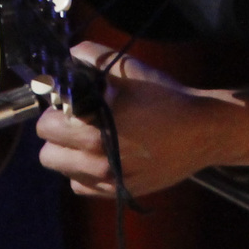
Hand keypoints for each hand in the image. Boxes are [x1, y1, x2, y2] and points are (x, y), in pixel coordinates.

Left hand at [36, 42, 222, 198]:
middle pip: (47, 154)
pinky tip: (101, 156)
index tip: (68, 104)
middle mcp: (97, 161)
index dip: (55, 110)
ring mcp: (109, 181)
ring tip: (90, 138)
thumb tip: (68, 54)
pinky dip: (84, 173)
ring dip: (69, 155)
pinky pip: (82, 187)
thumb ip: (91, 56)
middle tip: (76, 120)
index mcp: (93, 129)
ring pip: (64, 172)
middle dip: (58, 134)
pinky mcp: (121, 194)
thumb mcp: (128, 68)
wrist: (202, 131)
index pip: (45, 126)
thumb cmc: (165, 98)